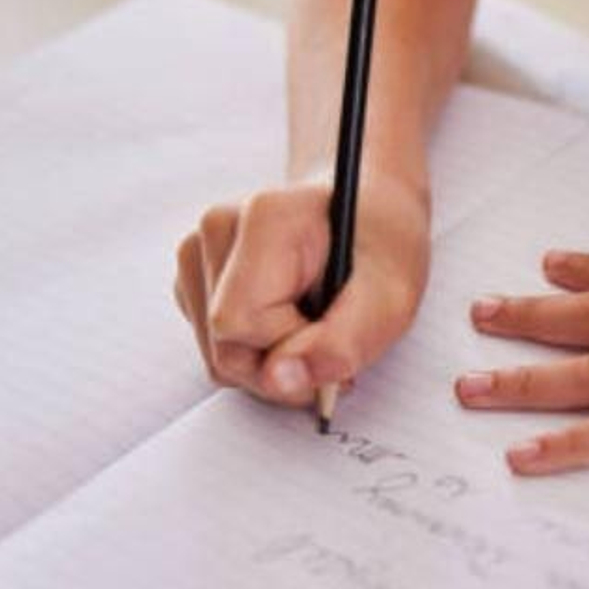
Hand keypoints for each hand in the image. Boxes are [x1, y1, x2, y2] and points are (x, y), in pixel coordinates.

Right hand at [173, 174, 430, 405]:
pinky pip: (219, 346)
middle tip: (332, 340)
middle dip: (283, 365)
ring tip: (317, 324)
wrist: (372, 207)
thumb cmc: (384, 246)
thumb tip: (278, 381)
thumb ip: (340, 343)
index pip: (239, 325)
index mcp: (264, 219)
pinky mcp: (198, 277)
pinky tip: (293, 319)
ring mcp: (200, 252)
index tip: (335, 331)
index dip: (291, 348)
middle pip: (224, 349)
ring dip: (273, 360)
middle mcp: (218, 228)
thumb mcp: (390, 298)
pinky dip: (260, 349)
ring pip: (219, 355)